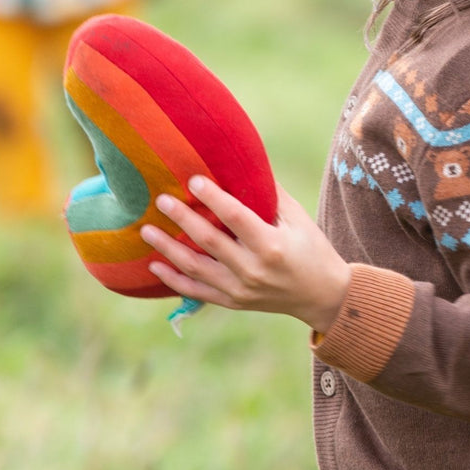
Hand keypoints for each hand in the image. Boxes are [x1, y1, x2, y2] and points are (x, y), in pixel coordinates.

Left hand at [140, 176, 351, 332]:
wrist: (322, 295)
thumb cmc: (313, 249)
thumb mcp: (299, 220)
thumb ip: (272, 196)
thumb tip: (246, 166)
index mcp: (272, 246)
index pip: (236, 217)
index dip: (213, 198)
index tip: (194, 180)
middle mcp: (253, 269)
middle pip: (210, 242)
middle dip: (183, 219)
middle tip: (161, 200)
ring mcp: (241, 289)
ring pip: (196, 268)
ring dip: (168, 249)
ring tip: (146, 230)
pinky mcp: (233, 302)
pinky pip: (197, 292)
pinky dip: (173, 280)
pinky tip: (155, 266)